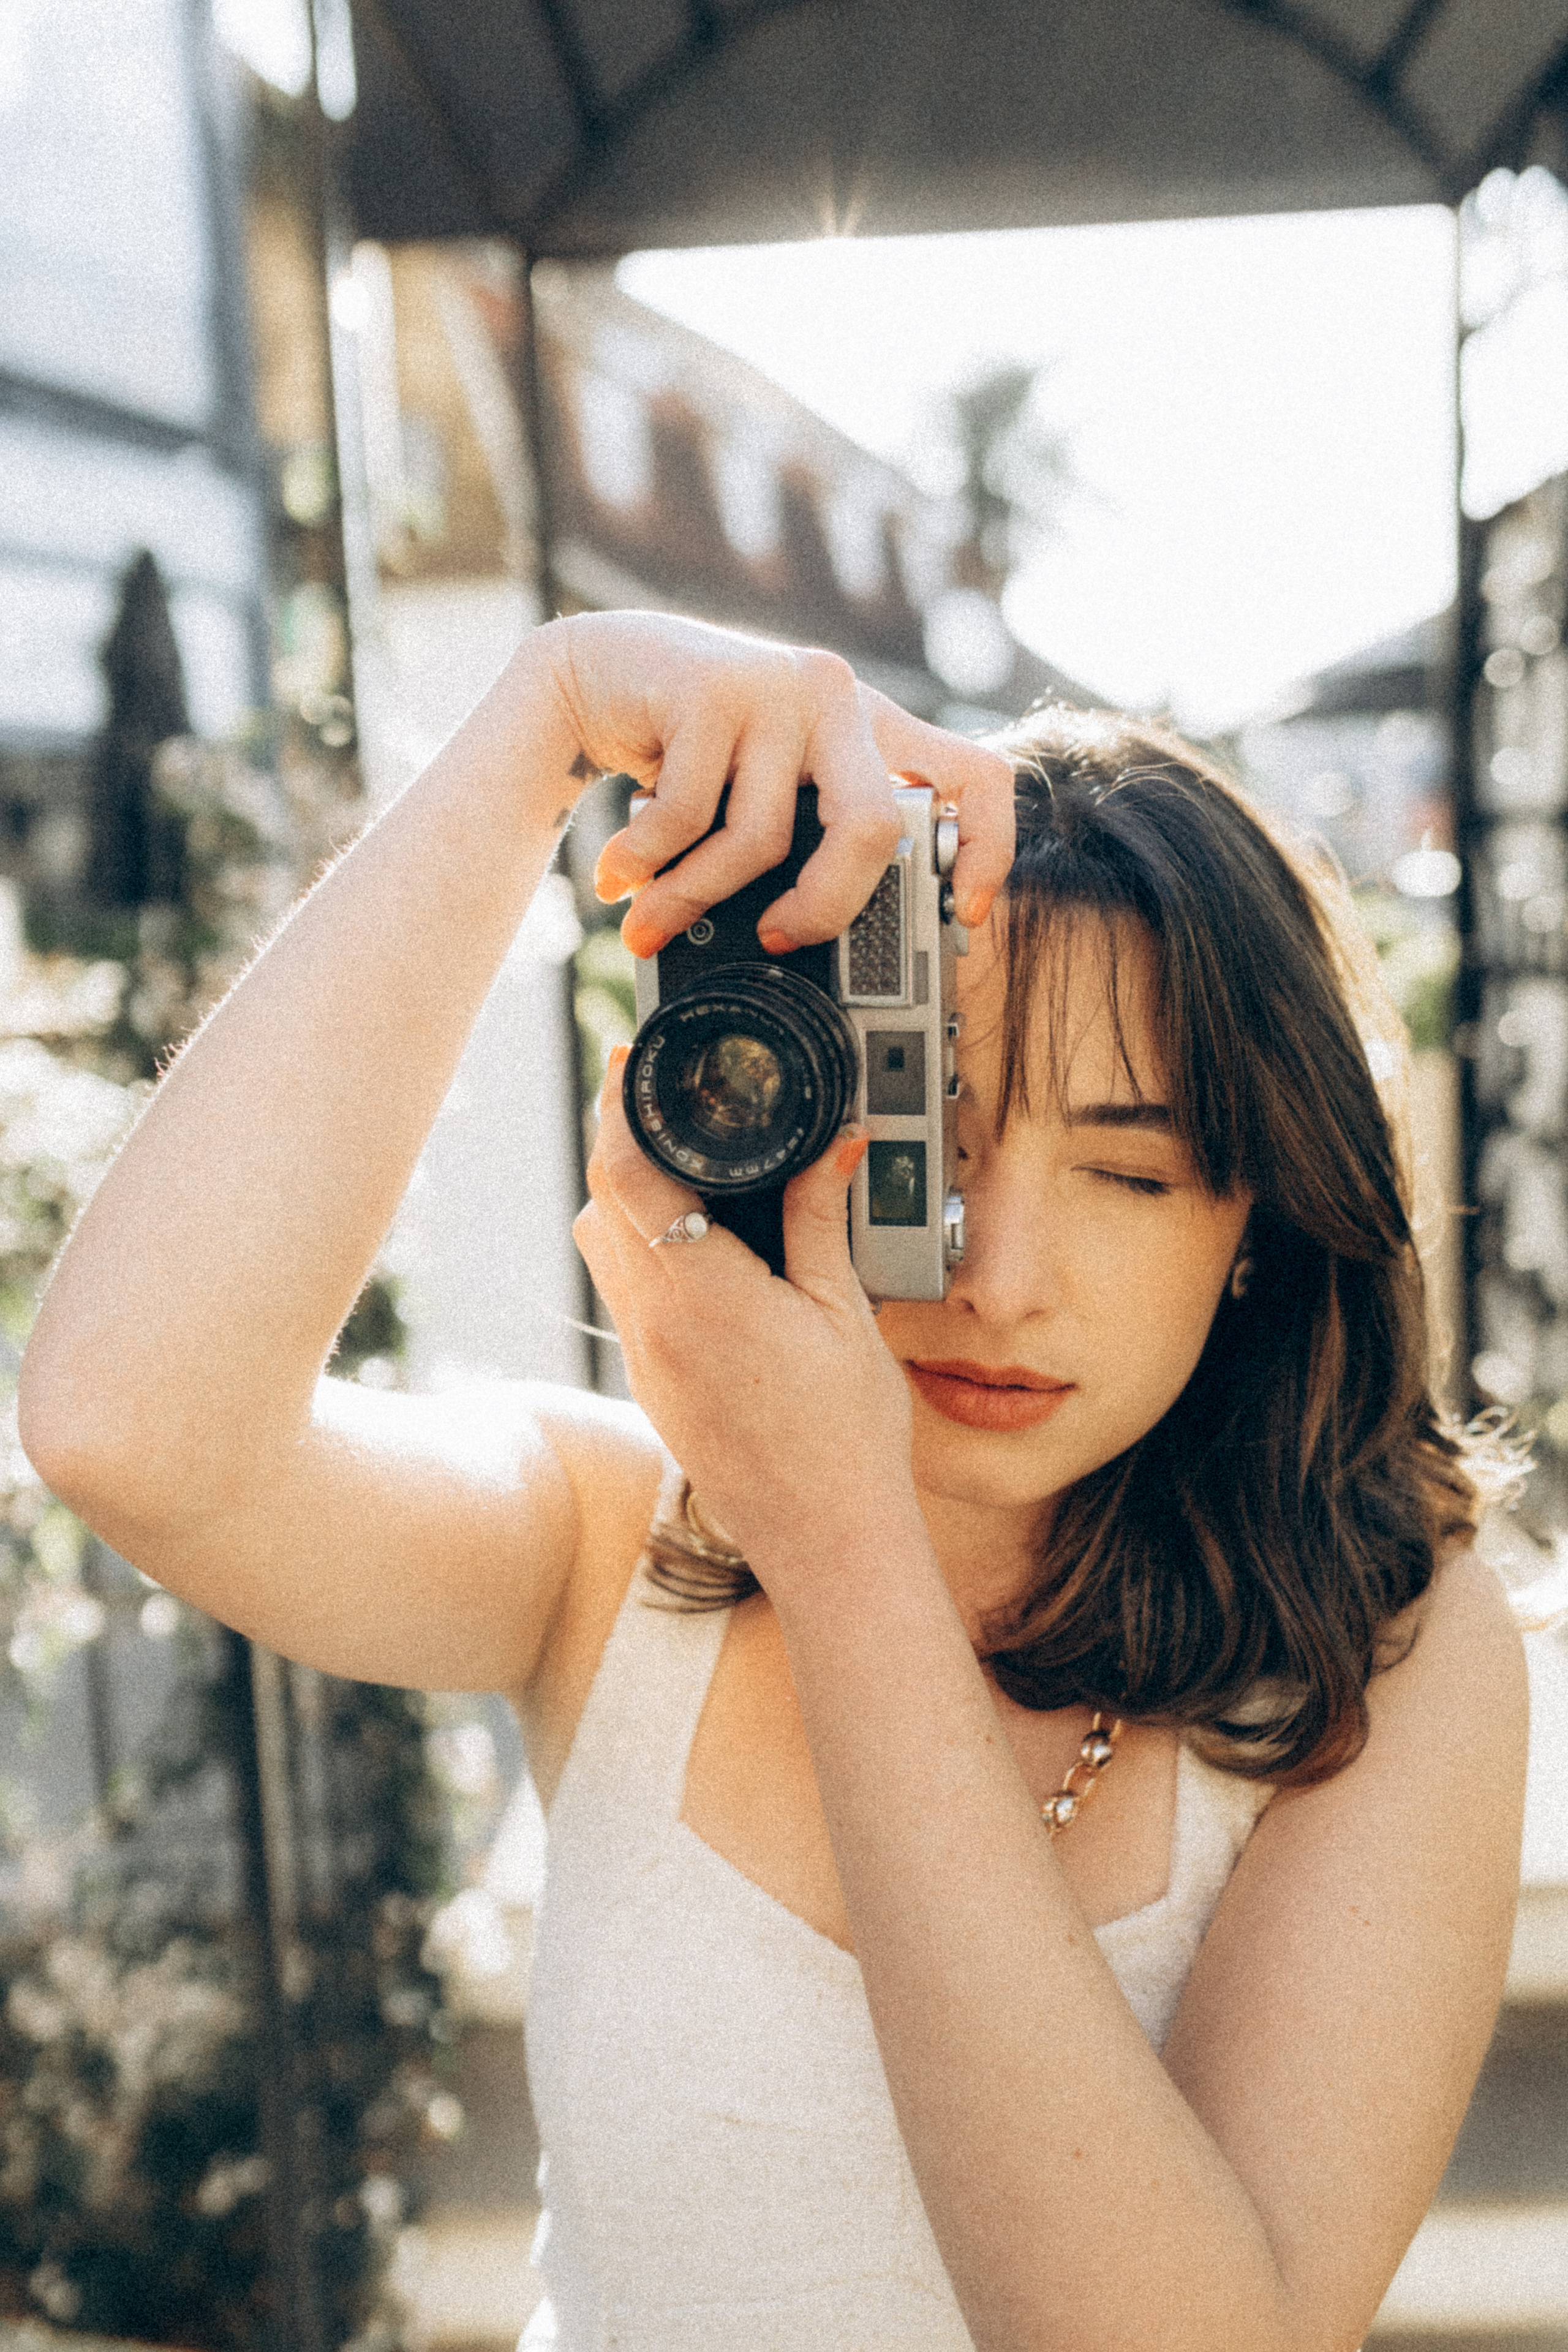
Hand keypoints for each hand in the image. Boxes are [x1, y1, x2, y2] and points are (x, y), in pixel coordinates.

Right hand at [540, 611, 1013, 956]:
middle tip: (776, 940)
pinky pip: (689, 818)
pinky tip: (618, 878)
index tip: (963, 914)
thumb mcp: (769, 787)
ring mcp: (779, 687)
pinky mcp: (714, 687)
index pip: (975, 776)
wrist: (594, 673)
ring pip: (762, 839)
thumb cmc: (687, 750)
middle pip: (876, 827)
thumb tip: (836, 941)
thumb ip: (813, 835)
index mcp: (870, 727)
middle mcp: (839, 698)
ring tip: (649, 923)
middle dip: (824, 908)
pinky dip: (647, 867)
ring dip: (692, 899)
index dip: (988, 849)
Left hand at [574, 1055, 918, 1582]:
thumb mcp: (848, 1314)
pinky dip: (643, 1255)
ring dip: (626, 1203)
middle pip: (600, 1203)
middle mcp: (656, 1326)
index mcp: (704, 1295)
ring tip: (686, 1176)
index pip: (625, 1175)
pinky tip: (700, 1251)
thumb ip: (823, 1219)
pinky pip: (625, 1297)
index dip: (617, 1106)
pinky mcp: (651, 1386)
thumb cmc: (846, 1437)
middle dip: (620, 1144)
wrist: (824, 1540)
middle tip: (663, 1106)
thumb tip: (834, 1143)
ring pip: (600, 1250)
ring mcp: (646, 1361)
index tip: (630, 1062)